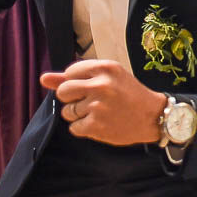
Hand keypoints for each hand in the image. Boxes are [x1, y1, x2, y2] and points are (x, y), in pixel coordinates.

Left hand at [40, 60, 165, 145]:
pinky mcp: (96, 125)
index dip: (78, 82)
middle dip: (72, 98)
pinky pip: (74, 128)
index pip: (70, 73)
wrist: (153, 116)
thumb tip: (43, 78)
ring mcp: (98, 106)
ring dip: (79, 115)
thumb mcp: (107, 78)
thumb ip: (73, 77)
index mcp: (105, 68)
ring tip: (100, 113)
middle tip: (92, 101)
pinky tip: (101, 123)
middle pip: (63, 91)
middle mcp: (101, 85)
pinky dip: (85, 128)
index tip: (94, 87)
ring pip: (67, 112)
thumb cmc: (128, 94)